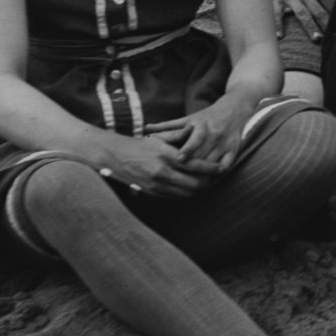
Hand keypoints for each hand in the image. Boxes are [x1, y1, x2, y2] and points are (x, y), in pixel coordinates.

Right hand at [93, 130, 213, 198]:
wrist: (114, 156)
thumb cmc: (140, 144)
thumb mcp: (160, 138)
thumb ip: (180, 141)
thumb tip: (200, 142)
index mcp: (166, 155)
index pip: (196, 165)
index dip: (211, 168)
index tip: (221, 167)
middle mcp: (162, 171)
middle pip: (195, 183)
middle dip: (207, 181)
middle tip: (214, 177)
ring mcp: (156, 184)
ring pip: (187, 193)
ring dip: (197, 189)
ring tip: (204, 181)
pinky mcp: (152, 192)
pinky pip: (175, 196)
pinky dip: (185, 192)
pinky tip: (189, 186)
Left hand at [147, 94, 252, 178]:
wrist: (233, 110)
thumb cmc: (206, 117)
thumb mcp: (188, 119)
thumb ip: (168, 126)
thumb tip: (146, 129)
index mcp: (202, 125)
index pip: (196, 139)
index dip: (187, 150)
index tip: (178, 159)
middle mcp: (215, 134)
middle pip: (203, 154)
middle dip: (192, 167)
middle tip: (179, 178)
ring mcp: (225, 143)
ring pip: (213, 162)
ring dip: (202, 174)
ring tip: (189, 183)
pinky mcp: (234, 149)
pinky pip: (226, 165)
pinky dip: (216, 174)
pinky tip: (206, 179)